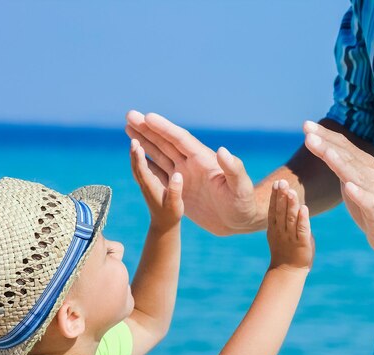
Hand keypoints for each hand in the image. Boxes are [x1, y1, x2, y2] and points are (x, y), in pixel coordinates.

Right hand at [125, 110, 258, 235]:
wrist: (241, 221)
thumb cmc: (244, 204)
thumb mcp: (241, 187)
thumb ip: (233, 169)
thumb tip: (223, 151)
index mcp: (204, 160)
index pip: (181, 139)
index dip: (164, 128)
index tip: (147, 116)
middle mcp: (192, 164)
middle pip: (166, 142)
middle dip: (148, 129)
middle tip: (129, 115)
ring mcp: (185, 176)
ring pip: (160, 154)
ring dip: (145, 142)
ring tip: (129, 128)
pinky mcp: (181, 189)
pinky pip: (159, 173)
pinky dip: (147, 164)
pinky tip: (136, 155)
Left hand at [130, 139, 183, 231]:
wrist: (164, 224)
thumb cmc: (171, 215)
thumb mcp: (176, 205)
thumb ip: (176, 191)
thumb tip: (177, 175)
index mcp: (151, 188)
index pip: (142, 171)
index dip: (139, 158)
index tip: (137, 145)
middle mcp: (145, 184)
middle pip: (135, 165)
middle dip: (134, 151)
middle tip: (133, 135)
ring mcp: (145, 183)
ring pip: (136, 166)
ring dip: (134, 152)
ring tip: (135, 137)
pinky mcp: (147, 183)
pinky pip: (141, 167)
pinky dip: (139, 157)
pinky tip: (141, 149)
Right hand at [267, 180, 314, 270]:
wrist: (288, 272)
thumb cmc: (286, 251)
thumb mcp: (281, 233)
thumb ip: (286, 219)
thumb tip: (293, 203)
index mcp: (274, 228)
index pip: (273, 209)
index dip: (274, 196)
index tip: (276, 183)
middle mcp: (281, 231)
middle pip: (281, 211)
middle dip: (281, 196)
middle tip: (282, 182)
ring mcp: (291, 237)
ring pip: (291, 218)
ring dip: (291, 204)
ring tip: (292, 191)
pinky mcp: (302, 244)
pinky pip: (302, 230)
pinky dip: (303, 219)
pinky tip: (304, 208)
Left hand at [303, 121, 373, 258]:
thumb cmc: (369, 203)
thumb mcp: (351, 180)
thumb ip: (340, 164)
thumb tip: (322, 146)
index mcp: (361, 165)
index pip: (341, 145)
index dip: (324, 135)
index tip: (306, 125)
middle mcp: (368, 173)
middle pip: (345, 155)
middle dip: (327, 144)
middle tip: (309, 133)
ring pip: (354, 174)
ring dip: (340, 162)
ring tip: (326, 152)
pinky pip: (367, 200)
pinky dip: (358, 193)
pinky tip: (349, 188)